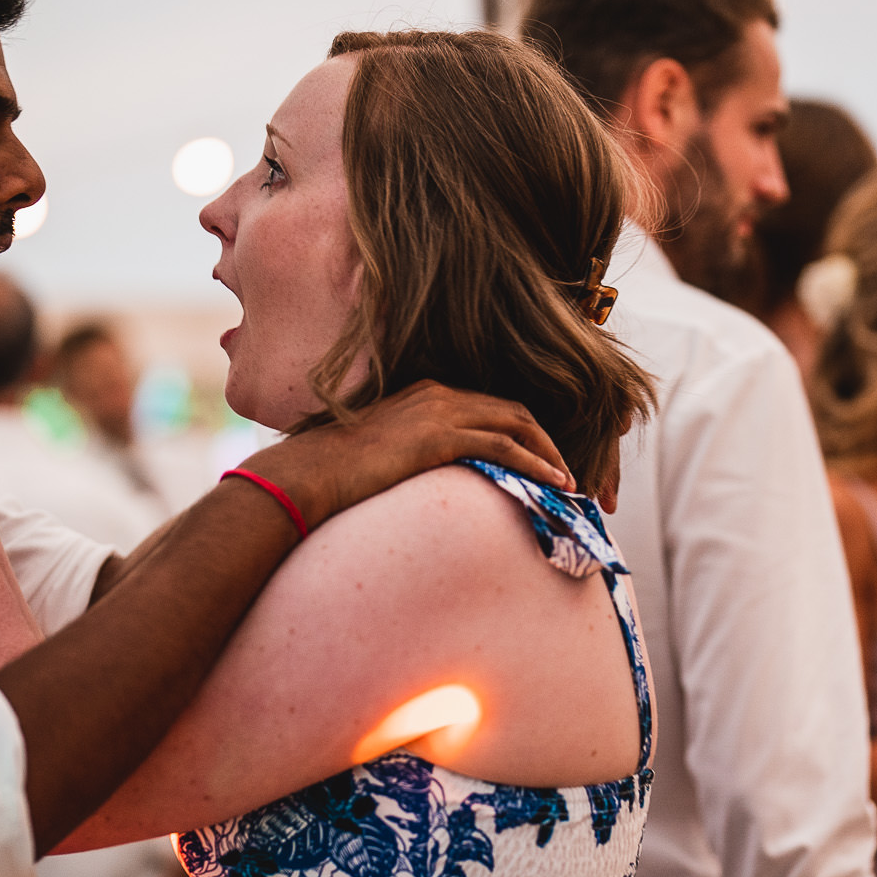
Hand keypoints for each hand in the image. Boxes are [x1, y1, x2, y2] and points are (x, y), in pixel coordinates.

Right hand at [239, 380, 574, 530]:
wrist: (306, 475)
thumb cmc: (333, 473)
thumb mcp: (381, 456)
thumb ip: (411, 457)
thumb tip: (423, 482)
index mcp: (425, 393)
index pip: (491, 407)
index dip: (524, 434)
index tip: (543, 461)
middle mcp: (438, 393)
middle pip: (514, 410)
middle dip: (548, 442)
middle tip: (568, 474)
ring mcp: (440, 411)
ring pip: (518, 424)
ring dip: (551, 454)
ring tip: (570, 484)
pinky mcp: (440, 436)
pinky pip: (504, 446)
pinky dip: (536, 463)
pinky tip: (555, 483)